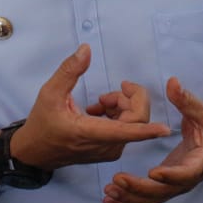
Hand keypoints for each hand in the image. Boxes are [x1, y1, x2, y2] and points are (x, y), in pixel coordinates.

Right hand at [10, 44, 169, 170]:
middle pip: (136, 120)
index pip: (128, 132)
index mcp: (91, 134)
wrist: (35, 152)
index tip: (166, 128)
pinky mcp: (110, 150)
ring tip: (98, 103)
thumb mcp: (49, 93)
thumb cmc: (42, 124)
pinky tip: (98, 112)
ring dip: (121, 106)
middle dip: (128, 99)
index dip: (148, 129)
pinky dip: (118, 115)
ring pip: (133, 124)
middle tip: (106, 94)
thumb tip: (86, 49)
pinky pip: (127, 129)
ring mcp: (110, 150)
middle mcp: (106, 146)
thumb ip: (69, 70)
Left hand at [102, 77, 202, 202]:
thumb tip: (173, 82)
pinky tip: (110, 199)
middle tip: (117, 179)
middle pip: (163, 192)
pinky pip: (147, 198)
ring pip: (152, 199)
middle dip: (139, 188)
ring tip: (108, 193)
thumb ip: (186, 99)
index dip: (170, 175)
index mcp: (200, 162)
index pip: (186, 174)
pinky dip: (129, 200)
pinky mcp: (166, 186)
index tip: (152, 173)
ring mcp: (176, 186)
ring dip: (130, 199)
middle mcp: (187, 179)